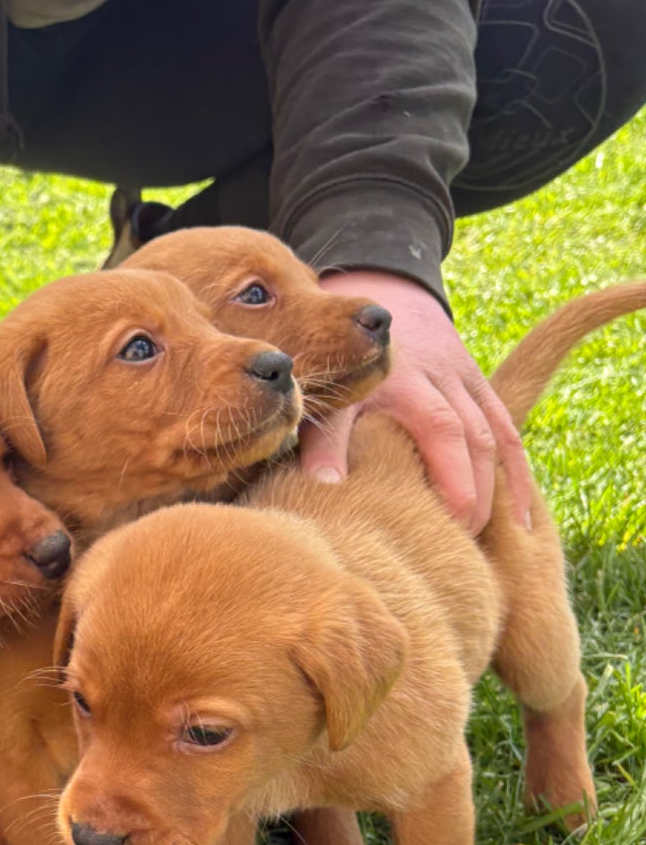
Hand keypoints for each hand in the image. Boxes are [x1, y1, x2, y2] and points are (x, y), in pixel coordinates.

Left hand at [300, 272, 531, 532]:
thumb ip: (323, 438)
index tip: (439, 526)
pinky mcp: (483, 389)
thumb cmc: (341, 363)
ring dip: (495, 490)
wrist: (380, 299)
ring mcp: (467, 382)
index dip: (446, 476)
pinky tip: (521, 524)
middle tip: (458, 546)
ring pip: (494, 436)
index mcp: (400, 379)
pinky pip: (509, 435)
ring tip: (483, 542)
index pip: (439, 428)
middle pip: (472, 438)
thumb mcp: (328, 394)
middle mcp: (440, 378)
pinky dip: (517, 478)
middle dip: (470, 492)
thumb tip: (325, 486)